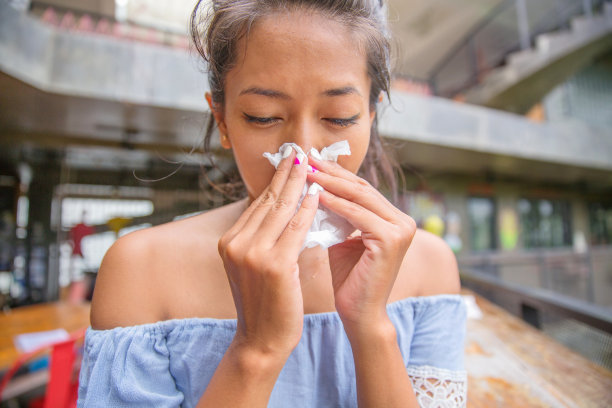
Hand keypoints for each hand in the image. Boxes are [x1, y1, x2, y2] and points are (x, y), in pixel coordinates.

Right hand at [218, 150, 318, 357]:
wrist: (261, 341)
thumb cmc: (265, 304)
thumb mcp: (254, 266)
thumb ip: (262, 238)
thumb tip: (281, 209)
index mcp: (230, 242)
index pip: (258, 203)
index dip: (275, 180)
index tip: (288, 161)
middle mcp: (236, 243)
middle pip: (268, 201)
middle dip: (287, 174)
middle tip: (300, 151)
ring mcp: (252, 253)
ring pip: (282, 210)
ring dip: (299, 185)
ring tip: (312, 165)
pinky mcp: (273, 264)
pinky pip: (295, 229)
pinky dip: (307, 209)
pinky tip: (317, 195)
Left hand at [307, 157, 416, 335]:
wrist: (360, 315)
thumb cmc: (349, 279)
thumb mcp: (342, 238)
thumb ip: (336, 214)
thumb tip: (313, 186)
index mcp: (393, 218)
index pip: (360, 188)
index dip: (335, 173)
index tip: (311, 160)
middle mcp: (403, 221)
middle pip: (360, 188)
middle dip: (331, 172)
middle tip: (306, 157)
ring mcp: (401, 229)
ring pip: (359, 197)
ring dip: (330, 182)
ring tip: (307, 171)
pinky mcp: (392, 240)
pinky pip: (357, 215)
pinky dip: (335, 204)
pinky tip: (316, 195)